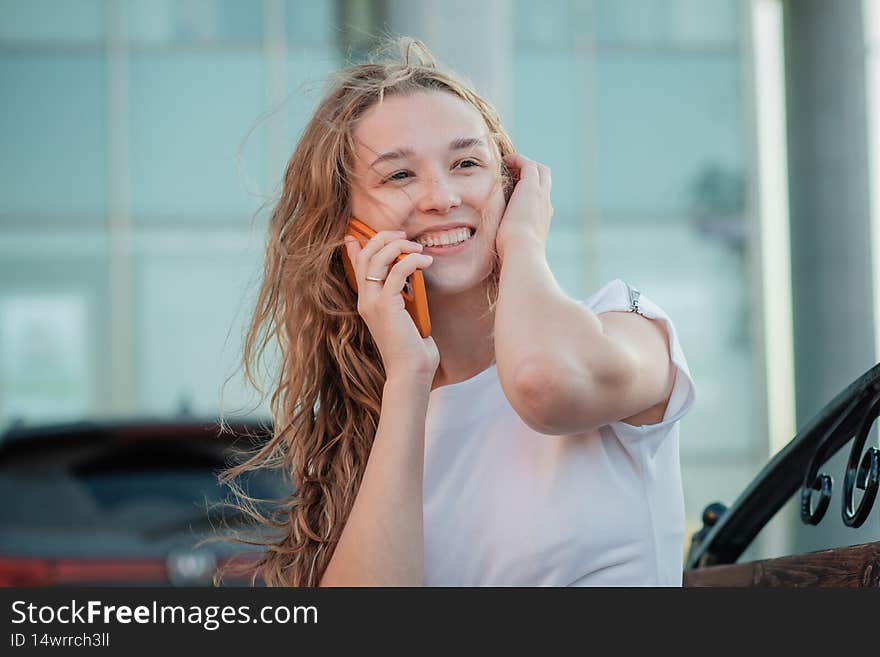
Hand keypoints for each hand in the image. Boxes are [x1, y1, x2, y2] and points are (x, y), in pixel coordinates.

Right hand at [344, 230, 439, 381]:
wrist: (410, 371)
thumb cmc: (412, 347)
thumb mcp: (404, 316)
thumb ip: (401, 296)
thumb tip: (407, 275)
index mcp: (366, 301)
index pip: (357, 264)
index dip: (361, 244)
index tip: (371, 232)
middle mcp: (364, 299)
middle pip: (366, 254)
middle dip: (384, 238)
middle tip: (404, 236)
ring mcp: (372, 302)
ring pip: (378, 258)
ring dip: (399, 246)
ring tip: (418, 248)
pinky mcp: (386, 305)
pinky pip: (398, 271)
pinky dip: (412, 261)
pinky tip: (426, 262)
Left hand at [496, 153, 553, 260]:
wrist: (522, 254)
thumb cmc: (514, 259)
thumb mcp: (512, 252)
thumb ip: (507, 249)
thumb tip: (500, 262)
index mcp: (542, 221)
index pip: (540, 199)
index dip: (529, 191)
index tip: (513, 189)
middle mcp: (545, 206)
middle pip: (545, 181)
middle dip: (530, 174)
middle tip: (512, 172)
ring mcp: (540, 196)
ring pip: (540, 171)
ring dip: (524, 165)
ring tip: (507, 164)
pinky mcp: (531, 187)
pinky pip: (528, 165)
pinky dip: (517, 160)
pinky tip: (503, 162)